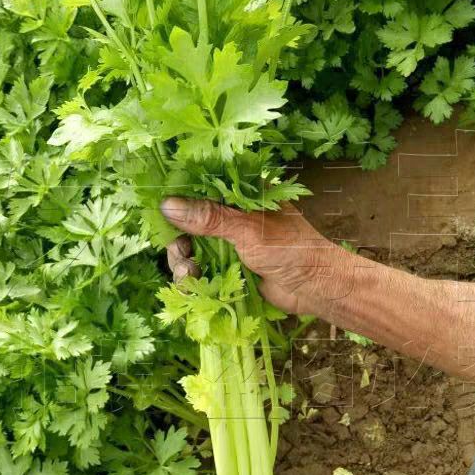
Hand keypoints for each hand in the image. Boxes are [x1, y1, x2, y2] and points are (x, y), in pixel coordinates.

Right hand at [161, 197, 347, 316]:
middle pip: (187, 220)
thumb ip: (209, 218)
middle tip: (180, 252)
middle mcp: (231, 214)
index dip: (177, 196)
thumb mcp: (248, 230)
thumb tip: (168, 205)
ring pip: (189, 246)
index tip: (159, 209)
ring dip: (182, 261)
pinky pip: (199, 269)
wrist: (316, 288)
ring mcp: (228, 241)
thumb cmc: (291, 249)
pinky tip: (192, 284)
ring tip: (190, 274)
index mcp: (241, 193)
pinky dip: (191, 278)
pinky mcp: (227, 267)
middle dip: (177, 237)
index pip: (200, 185)